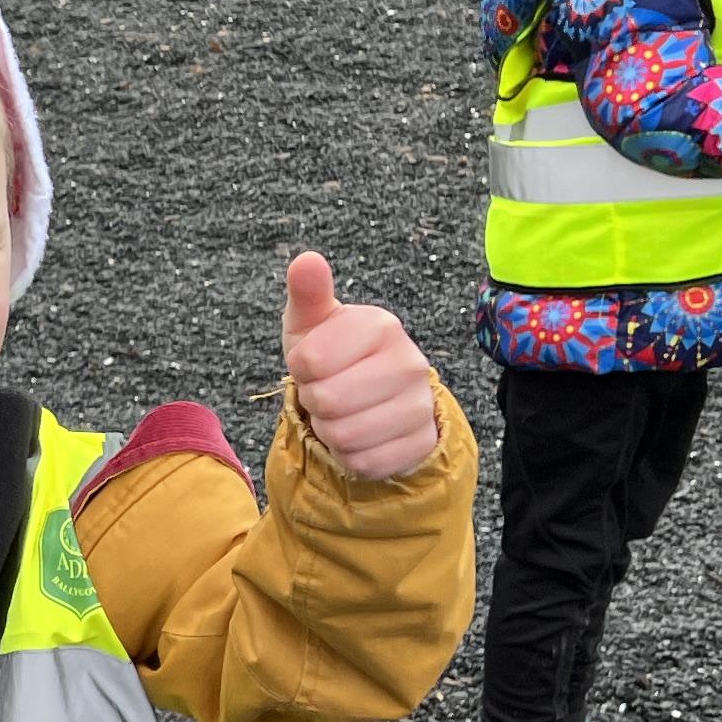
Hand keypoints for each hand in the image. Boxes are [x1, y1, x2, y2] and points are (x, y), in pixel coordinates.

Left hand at [280, 251, 443, 480]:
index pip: (309, 360)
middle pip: (327, 401)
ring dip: (330, 431)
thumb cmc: (332, 354)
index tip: (314, 362)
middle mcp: (410, 361)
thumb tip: (307, 259)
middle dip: (315, 402)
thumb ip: (308, 292)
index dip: (300, 369)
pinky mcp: (421, 443)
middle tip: (329, 390)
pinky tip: (362, 435)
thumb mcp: (312, 322)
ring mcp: (421, 404)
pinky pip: (364, 462)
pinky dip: (351, 455)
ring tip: (344, 412)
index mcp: (381, 325)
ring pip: (344, 436)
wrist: (371, 397)